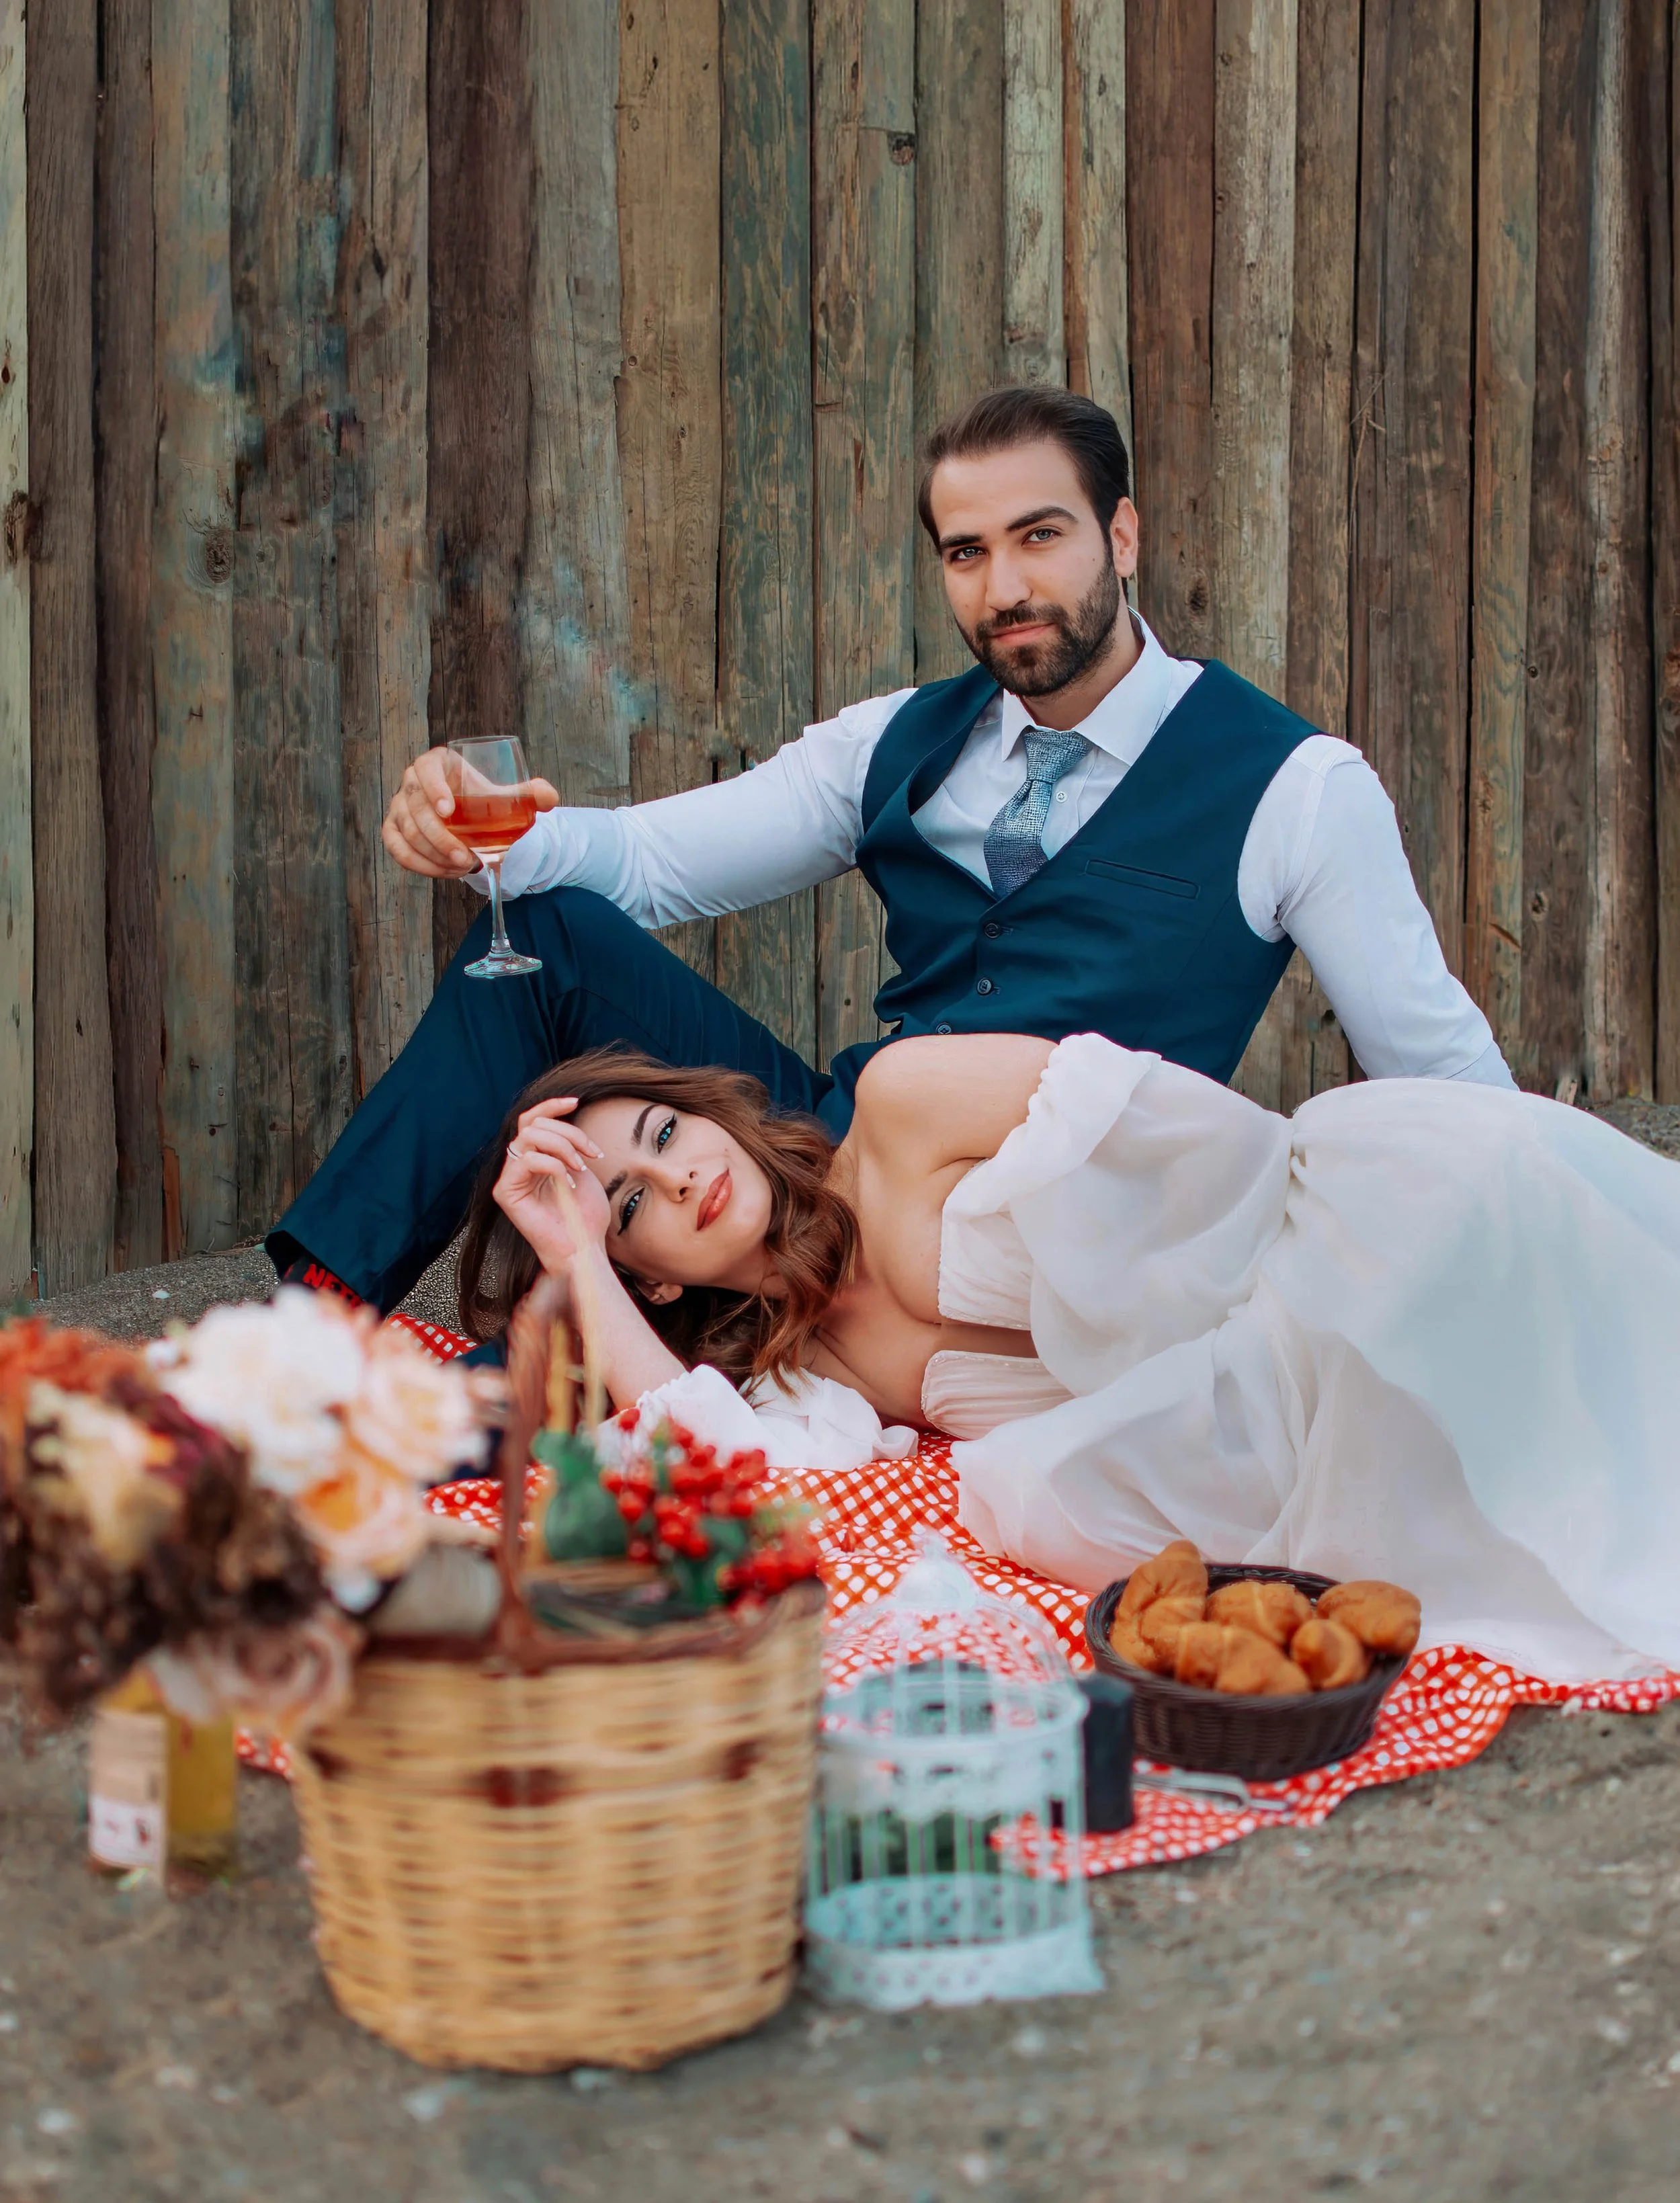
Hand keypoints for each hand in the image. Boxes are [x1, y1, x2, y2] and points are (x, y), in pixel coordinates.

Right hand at [381, 747, 558, 878]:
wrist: (470, 817)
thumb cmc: (485, 801)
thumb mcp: (508, 796)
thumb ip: (532, 794)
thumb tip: (549, 797)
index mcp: (437, 763)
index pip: (426, 769)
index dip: (433, 789)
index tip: (449, 812)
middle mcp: (412, 781)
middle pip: (415, 807)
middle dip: (439, 837)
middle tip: (466, 858)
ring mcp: (399, 806)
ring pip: (406, 832)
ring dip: (433, 855)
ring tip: (463, 867)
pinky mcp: (394, 830)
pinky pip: (397, 849)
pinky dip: (419, 864)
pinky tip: (445, 872)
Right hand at [492, 1099, 610, 1274]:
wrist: (583, 1247)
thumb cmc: (585, 1214)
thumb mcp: (581, 1169)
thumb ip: (568, 1143)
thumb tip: (566, 1116)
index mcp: (533, 1158)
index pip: (532, 1120)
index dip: (550, 1106)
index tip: (576, 1101)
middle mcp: (517, 1166)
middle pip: (534, 1124)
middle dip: (569, 1133)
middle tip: (590, 1155)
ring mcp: (509, 1178)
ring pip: (529, 1137)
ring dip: (562, 1146)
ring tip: (580, 1168)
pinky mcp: (505, 1192)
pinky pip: (527, 1160)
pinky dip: (554, 1166)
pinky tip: (568, 1184)